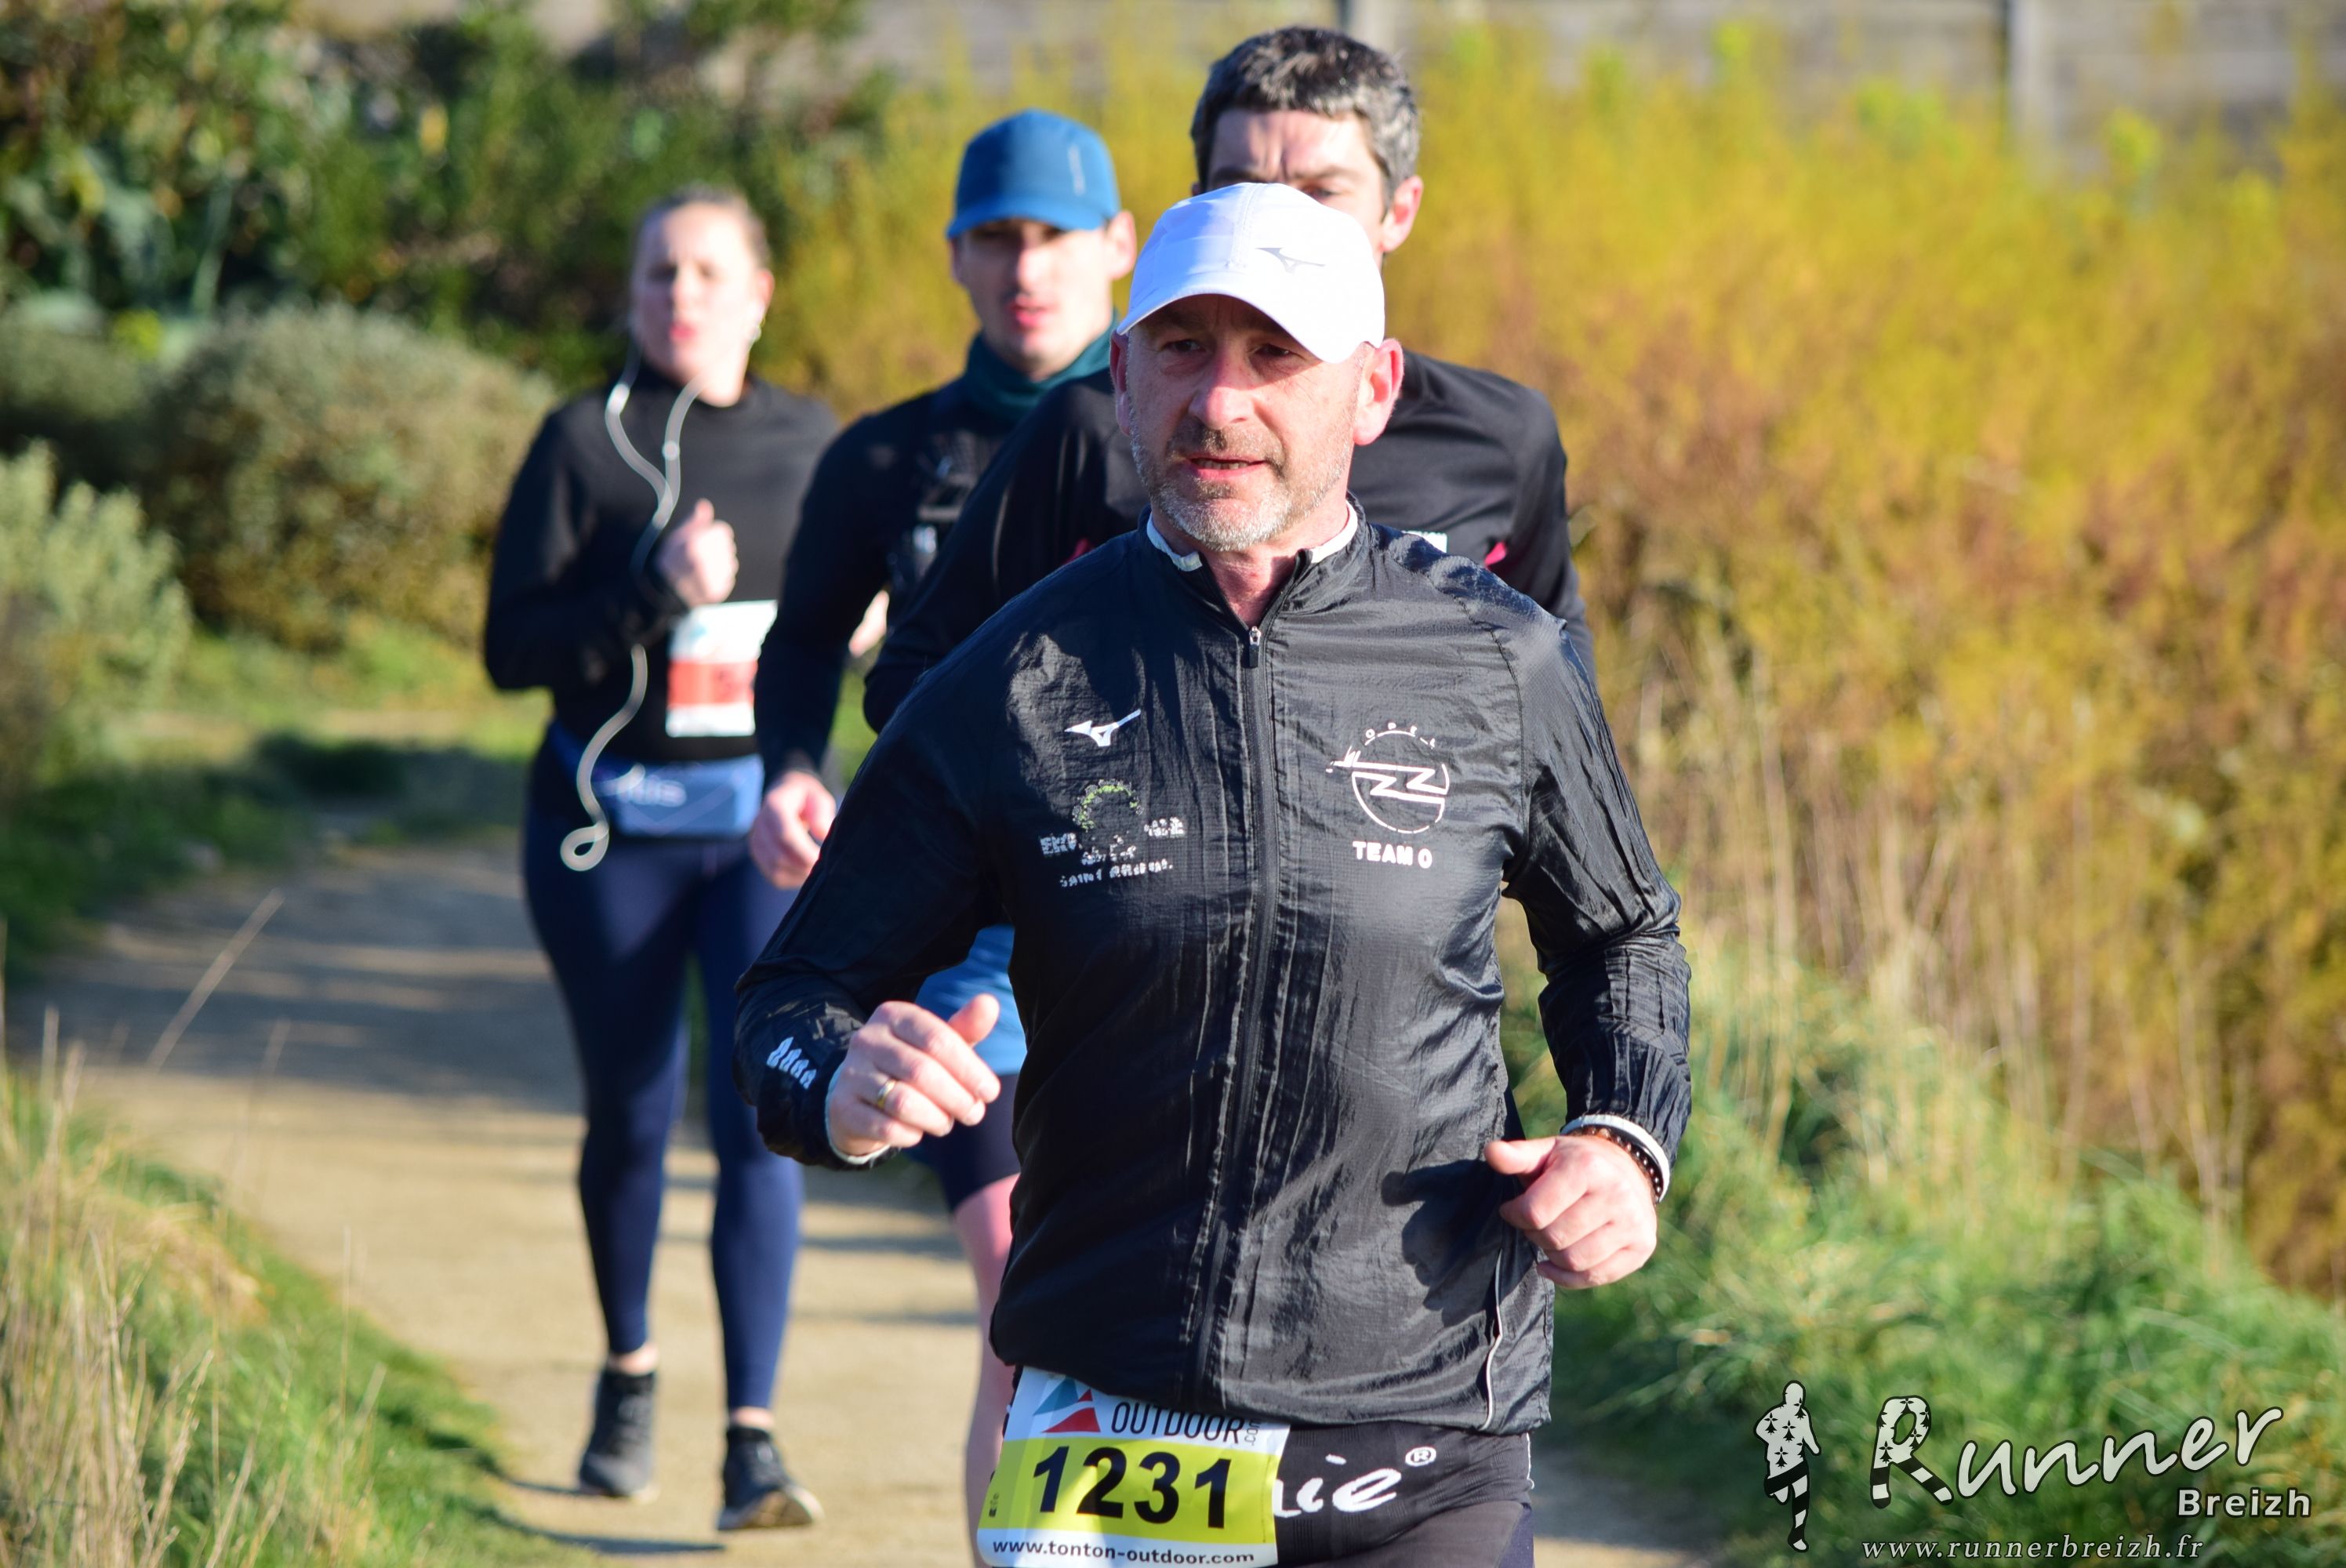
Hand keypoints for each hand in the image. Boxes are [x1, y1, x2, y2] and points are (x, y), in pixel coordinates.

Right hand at [656, 499, 736, 606]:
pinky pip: (729, 578)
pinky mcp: (717, 591)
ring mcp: (711, 578)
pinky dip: (721, 577)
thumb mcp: (677, 536)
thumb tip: (704, 505)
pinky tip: (707, 579)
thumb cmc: (671, 559)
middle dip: (718, 548)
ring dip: (721, 563)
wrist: (665, 591)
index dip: (713, 533)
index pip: (723, 531)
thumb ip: (694, 521)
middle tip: (701, 556)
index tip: (703, 540)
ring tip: (703, 568)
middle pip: (728, 546)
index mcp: (693, 545)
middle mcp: (704, 562)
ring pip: (731, 562)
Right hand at [749, 770, 834, 887]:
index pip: (785, 833)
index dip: (803, 850)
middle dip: (803, 866)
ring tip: (817, 874)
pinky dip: (791, 879)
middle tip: (824, 871)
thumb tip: (822, 833)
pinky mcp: (758, 853)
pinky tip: (806, 875)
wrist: (785, 796)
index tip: (821, 860)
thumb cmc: (806, 798)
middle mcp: (760, 823)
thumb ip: (820, 813)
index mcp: (775, 804)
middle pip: (778, 854)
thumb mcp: (818, 797)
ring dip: (798, 875)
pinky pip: (773, 875)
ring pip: (774, 868)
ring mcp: (756, 839)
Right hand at [825, 995, 1000, 1159]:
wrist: (858, 1095)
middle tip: (974, 1113)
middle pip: (922, 1071)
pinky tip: (919, 1133)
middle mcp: (867, 1039)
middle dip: (957, 1097)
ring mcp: (851, 1073)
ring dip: (936, 1118)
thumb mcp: (937, 1044)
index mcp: (893, 1015)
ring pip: (903, 1101)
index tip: (991, 1092)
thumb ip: (965, 1028)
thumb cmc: (909, 1064)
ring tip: (947, 1123)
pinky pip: (885, 1127)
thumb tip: (990, 1003)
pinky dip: (911, 1134)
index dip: (970, 1069)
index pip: (937, 1039)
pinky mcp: (843, 1107)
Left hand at [1485, 1133, 1657, 1288]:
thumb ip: (1516, 1155)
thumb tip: (1491, 1153)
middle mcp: (1616, 1194)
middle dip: (1535, 1235)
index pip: (1536, 1211)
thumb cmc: (1576, 1163)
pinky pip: (1596, 1276)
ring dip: (1551, 1256)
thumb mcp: (1547, 1151)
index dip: (1514, 1215)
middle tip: (1534, 1225)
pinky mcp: (1642, 1246)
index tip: (1512, 1211)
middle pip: (1555, 1238)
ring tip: (1549, 1239)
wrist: (1628, 1168)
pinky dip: (1568, 1278)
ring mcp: (1633, 1222)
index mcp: (1588, 1167)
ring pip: (1574, 1261)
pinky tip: (1554, 1265)